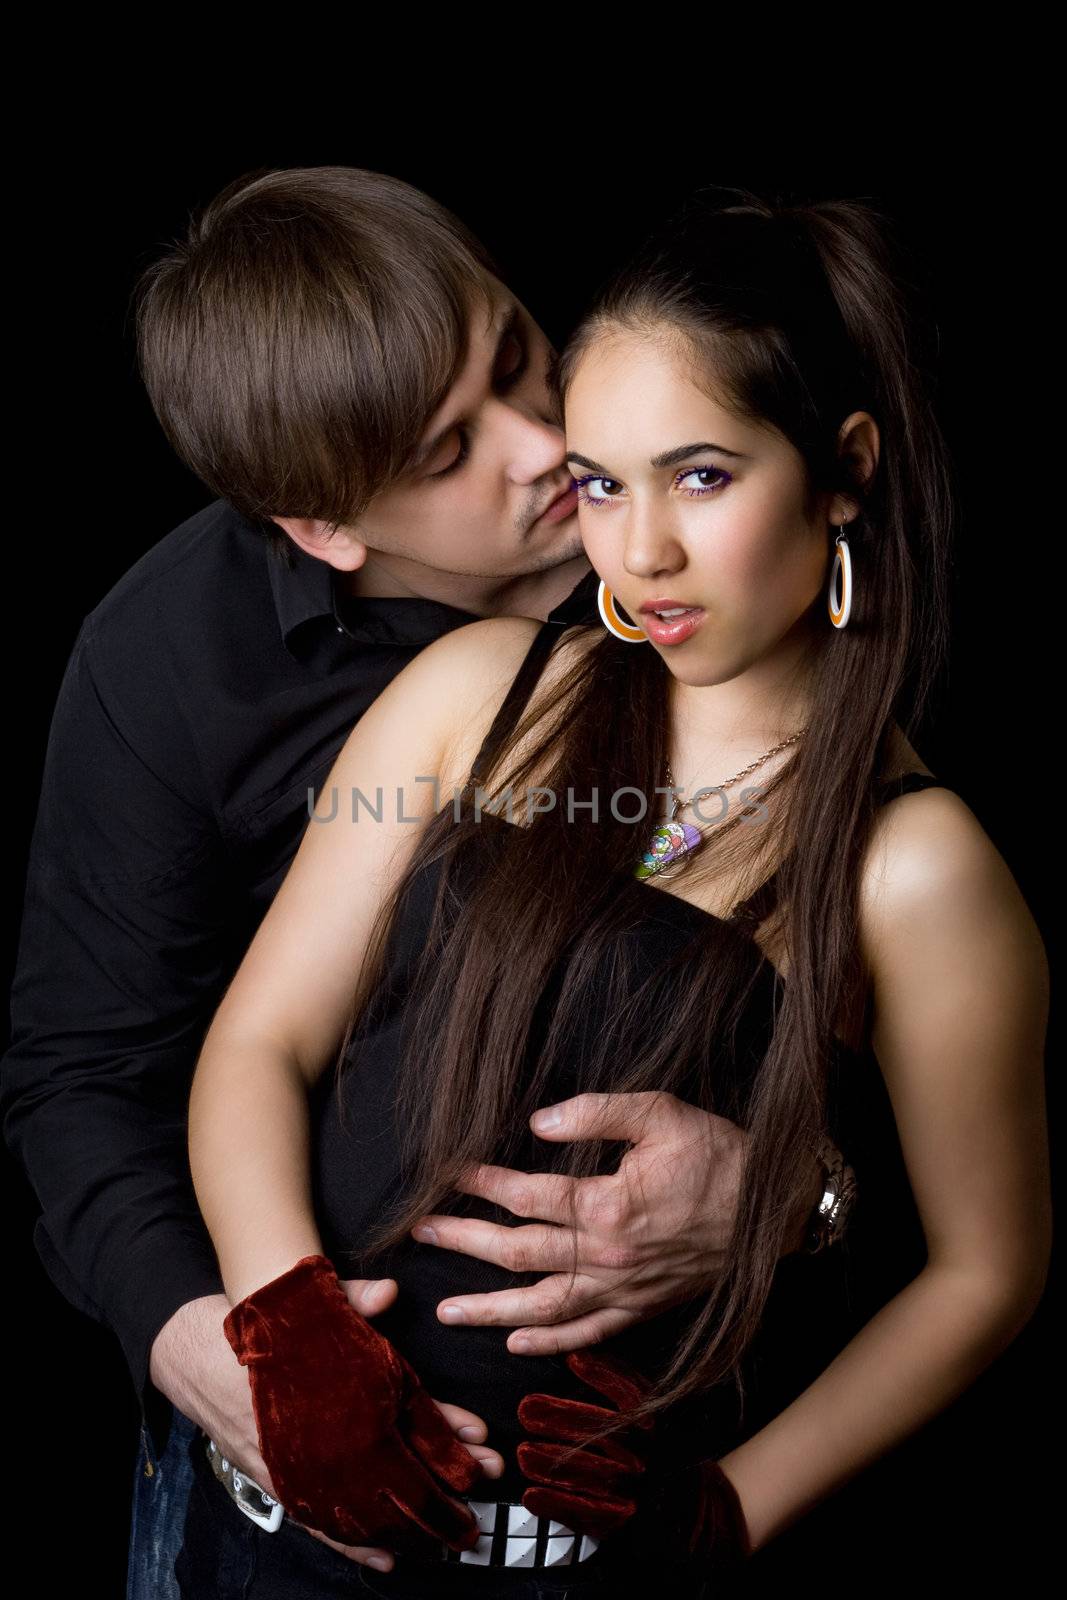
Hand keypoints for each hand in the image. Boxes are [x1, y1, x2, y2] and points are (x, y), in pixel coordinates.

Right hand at [150, 1276, 502, 1572]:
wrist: (198, 1350)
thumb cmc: (268, 1329)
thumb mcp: (313, 1304)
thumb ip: (355, 1299)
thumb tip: (389, 1292)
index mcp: (339, 1394)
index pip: (407, 1421)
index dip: (449, 1437)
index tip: (481, 1449)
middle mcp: (321, 1440)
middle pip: (393, 1479)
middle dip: (438, 1498)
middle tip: (473, 1519)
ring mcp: (298, 1468)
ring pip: (359, 1512)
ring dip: (403, 1529)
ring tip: (441, 1542)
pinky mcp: (279, 1482)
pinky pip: (320, 1523)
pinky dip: (353, 1545)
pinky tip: (383, 1560)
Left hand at [411, 1091, 750, 1353]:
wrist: (775, 1208)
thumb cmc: (718, 1154)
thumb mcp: (661, 1112)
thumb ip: (596, 1111)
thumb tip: (537, 1122)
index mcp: (608, 1204)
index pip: (527, 1195)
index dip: (483, 1183)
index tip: (449, 1174)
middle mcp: (608, 1255)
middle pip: (520, 1253)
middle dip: (465, 1243)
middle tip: (422, 1236)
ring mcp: (624, 1289)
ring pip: (543, 1306)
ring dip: (491, 1309)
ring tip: (448, 1311)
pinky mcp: (643, 1307)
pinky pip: (587, 1333)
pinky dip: (549, 1343)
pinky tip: (517, 1343)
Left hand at [518, 1349, 750, 1580]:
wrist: (682, 1510)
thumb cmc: (653, 1451)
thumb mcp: (646, 1416)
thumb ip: (618, 1386)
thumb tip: (577, 1354)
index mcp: (653, 1426)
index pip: (629, 1395)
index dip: (602, 1375)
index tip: (572, 1360)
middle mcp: (646, 1456)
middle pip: (603, 1434)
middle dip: (562, 1420)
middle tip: (525, 1409)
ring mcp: (634, 1492)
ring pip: (590, 1475)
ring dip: (552, 1464)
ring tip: (523, 1452)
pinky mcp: (620, 1522)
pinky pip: (586, 1513)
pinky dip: (556, 1504)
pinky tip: (531, 1494)